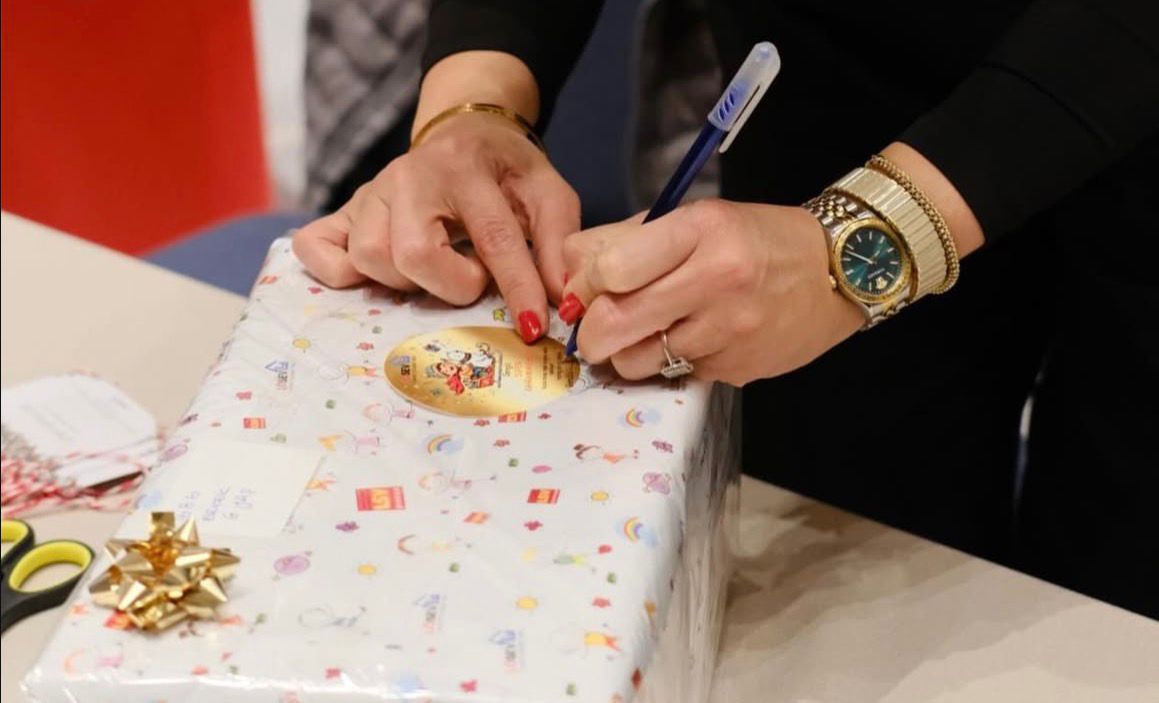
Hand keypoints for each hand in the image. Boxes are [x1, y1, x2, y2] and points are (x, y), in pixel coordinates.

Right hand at [292, 112, 578, 342]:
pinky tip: (378, 274)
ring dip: (406, 282)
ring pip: (370, 259)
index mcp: (464, 168)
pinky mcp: (342, 210)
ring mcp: (368, 194)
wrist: (463, 132)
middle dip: (450, 283)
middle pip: (412, 254)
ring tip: (434, 268)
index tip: (532, 326)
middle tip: (471, 276)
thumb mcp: (547, 192)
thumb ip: (556, 244)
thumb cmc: (506, 169)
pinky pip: (316, 249)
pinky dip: (338, 272)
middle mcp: (407, 177)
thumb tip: (560, 303)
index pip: (493, 237)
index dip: (515, 287)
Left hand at [559, 200, 865, 385]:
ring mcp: (728, 331)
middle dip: (589, 334)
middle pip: (614, 323)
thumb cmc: (756, 238)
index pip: (612, 268)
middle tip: (592, 331)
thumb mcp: (696, 218)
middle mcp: (715, 280)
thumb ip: (627, 239)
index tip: (585, 289)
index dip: (584, 285)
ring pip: (636, 361)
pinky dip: (667, 364)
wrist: (838, 271)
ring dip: (624, 354)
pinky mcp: (736, 369)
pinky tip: (688, 341)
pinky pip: (674, 375)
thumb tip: (568, 271)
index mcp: (701, 231)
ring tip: (642, 335)